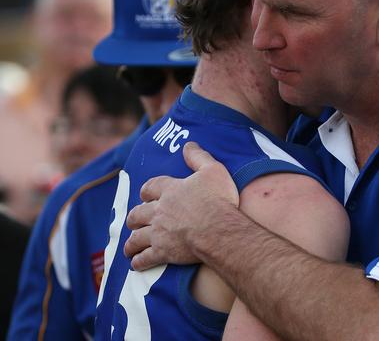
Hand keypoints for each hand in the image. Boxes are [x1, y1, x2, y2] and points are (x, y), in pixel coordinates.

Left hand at [124, 141, 238, 270]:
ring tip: (130, 246)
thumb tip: (188, 144)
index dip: (146, 191)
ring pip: (136, 237)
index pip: (150, 187)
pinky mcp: (162, 252)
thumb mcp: (213, 170)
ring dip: (131, 242)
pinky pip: (144, 258)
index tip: (145, 194)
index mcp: (170, 190)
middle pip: (137, 214)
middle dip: (134, 217)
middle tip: (134, 221)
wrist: (219, 230)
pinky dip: (138, 261)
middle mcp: (159, 211)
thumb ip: (198, 157)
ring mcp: (158, 233)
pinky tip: (136, 264)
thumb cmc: (218, 199)